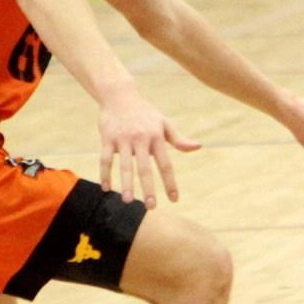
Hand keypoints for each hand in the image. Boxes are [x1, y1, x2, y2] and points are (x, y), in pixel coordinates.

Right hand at [98, 89, 201, 208]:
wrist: (120, 95)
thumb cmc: (146, 113)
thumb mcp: (164, 124)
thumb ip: (179, 139)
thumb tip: (198, 147)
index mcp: (157, 137)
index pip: (166, 164)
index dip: (170, 182)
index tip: (174, 199)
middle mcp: (141, 139)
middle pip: (145, 168)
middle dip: (149, 189)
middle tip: (152, 207)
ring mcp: (123, 139)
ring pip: (125, 165)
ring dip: (126, 184)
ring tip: (128, 201)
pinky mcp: (107, 138)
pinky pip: (105, 159)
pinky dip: (105, 174)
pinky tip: (107, 188)